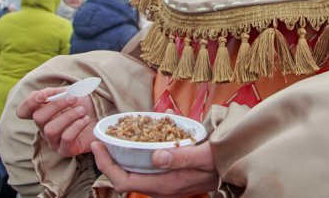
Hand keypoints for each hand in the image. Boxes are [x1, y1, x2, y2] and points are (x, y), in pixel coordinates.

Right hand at [16, 88, 96, 156]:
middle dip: (57, 105)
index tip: (44, 95)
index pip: (23, 111)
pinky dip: (77, 126)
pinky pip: (66, 138)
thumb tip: (44, 94)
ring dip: (68, 116)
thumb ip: (55, 92)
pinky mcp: (66, 150)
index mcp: (42, 112)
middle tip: (74, 98)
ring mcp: (53, 141)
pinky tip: (85, 119)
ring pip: (50, 129)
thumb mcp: (70, 92)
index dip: (29, 103)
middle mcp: (44, 128)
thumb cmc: (84, 104)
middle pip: (38, 118)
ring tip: (82, 111)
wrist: (102, 116)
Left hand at [91, 140, 218, 197]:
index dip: (106, 165)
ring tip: (111, 141)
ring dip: (118, 160)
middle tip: (99, 141)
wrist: (231, 169)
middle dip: (107, 162)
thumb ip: (182, 156)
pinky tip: (134, 143)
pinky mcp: (166, 179)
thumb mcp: (204, 155)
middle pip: (123, 179)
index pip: (124, 180)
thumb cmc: (219, 161)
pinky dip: (132, 158)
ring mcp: (162, 185)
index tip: (98, 145)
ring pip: (131, 176)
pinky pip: (142, 171)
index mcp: (165, 184)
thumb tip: (156, 156)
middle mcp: (160, 188)